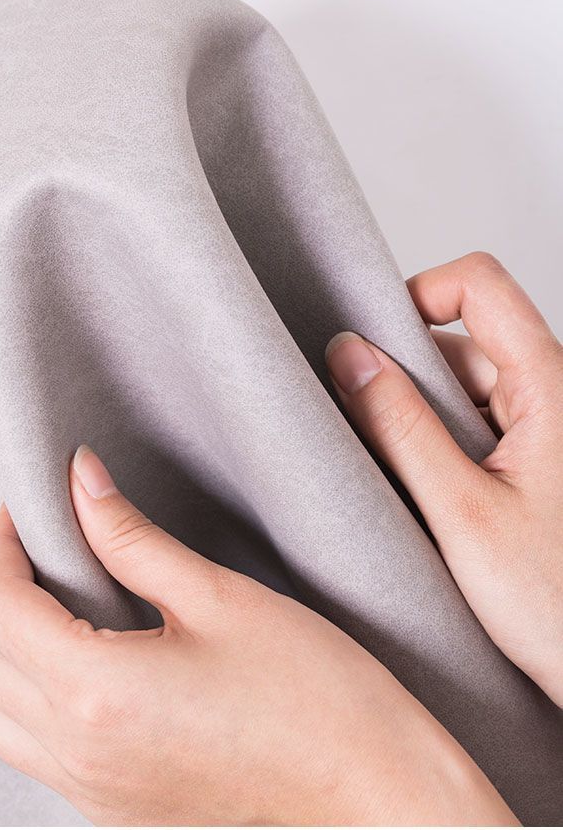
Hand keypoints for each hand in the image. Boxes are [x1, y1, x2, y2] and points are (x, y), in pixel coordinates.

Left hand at [0, 447, 515, 825]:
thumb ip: (131, 537)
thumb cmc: (313, 695)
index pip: (0, 607)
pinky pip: (28, 749)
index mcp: (98, 693)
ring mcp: (91, 793)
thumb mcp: (219, 596)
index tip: (24, 507)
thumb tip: (79, 480)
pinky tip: (79, 656)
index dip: (1, 544)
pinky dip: (25, 695)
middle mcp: (78, 754)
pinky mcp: (112, 812)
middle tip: (35, 540)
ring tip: (52, 595)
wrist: (372, 794)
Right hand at [326, 250, 562, 706]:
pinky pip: (479, 422)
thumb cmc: (560, 606)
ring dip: (424, 418)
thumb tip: (349, 356)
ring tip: (411, 482)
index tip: (374, 345)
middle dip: (408, 375)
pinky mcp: (540, 458)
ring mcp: (548, 426)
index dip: (418, 294)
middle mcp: (555, 393)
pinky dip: (443, 445)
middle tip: (376, 435)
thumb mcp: (461, 513)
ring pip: (466, 383)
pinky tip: (432, 496)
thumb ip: (400, 426)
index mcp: (552, 386)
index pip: (479, 283)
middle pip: (464, 337)